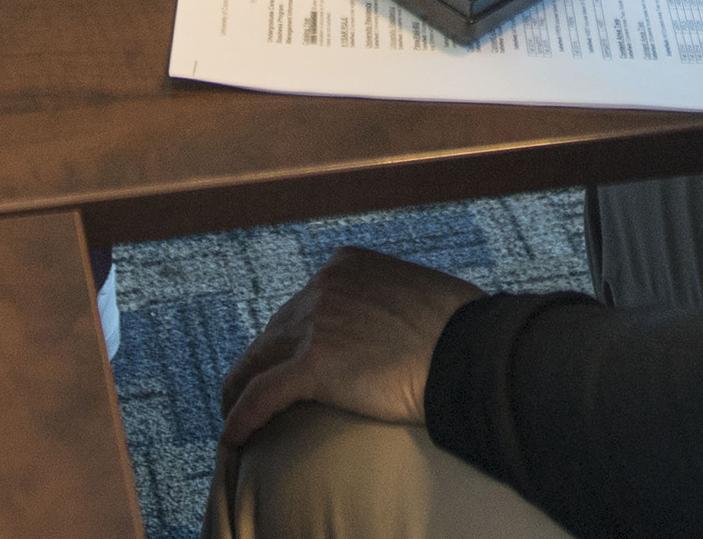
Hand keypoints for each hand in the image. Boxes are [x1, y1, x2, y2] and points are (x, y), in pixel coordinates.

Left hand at [217, 247, 486, 448]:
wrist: (470, 352)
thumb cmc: (461, 331)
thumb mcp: (417, 295)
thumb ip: (388, 303)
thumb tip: (388, 328)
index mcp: (346, 265)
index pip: (302, 302)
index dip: (291, 336)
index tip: (288, 359)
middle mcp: (323, 286)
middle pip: (275, 329)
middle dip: (264, 361)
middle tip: (258, 391)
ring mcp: (315, 322)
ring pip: (256, 360)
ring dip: (239, 390)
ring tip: (234, 416)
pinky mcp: (313, 364)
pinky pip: (260, 394)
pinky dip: (241, 416)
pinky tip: (233, 437)